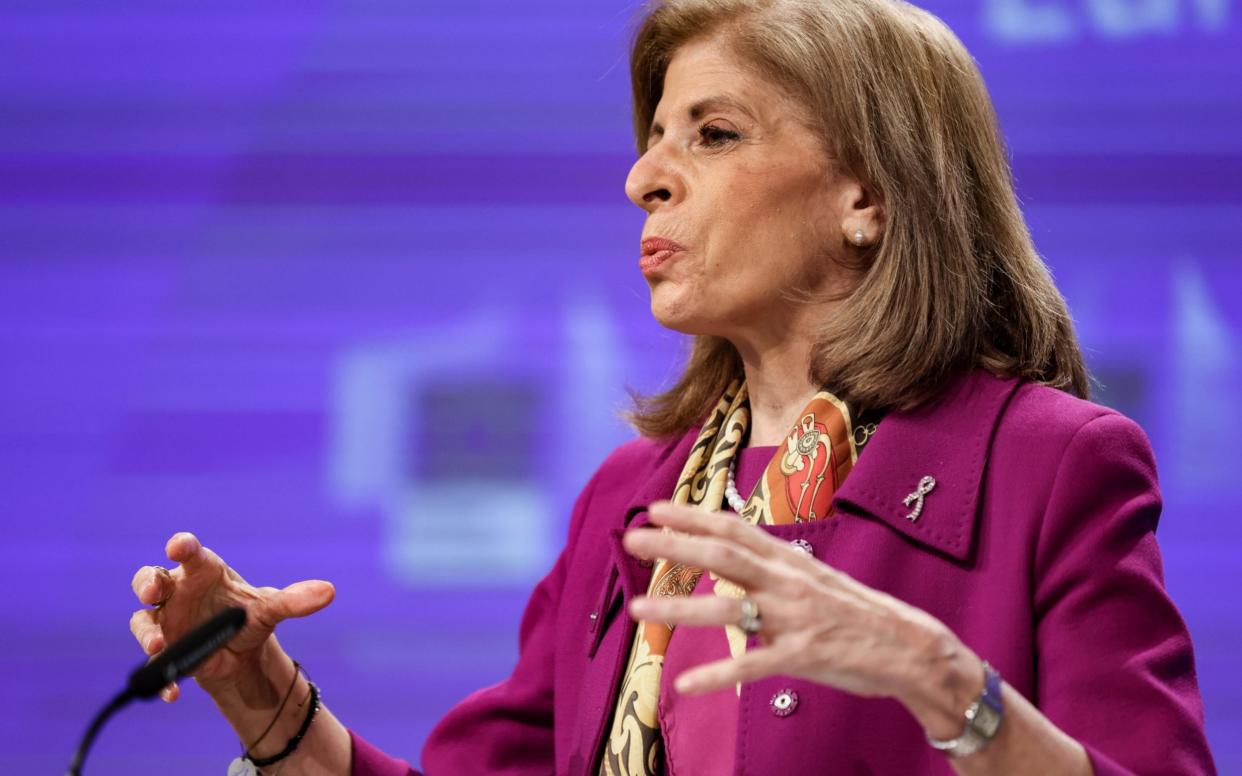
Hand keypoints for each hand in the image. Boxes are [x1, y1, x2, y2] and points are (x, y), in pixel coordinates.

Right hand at [128, 532, 334, 702]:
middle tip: (153, 592)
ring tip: (159, 645)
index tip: (179, 546)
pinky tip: (173, 693)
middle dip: (147, 583)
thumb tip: (329, 591)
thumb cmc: (249, 616)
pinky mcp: (166, 654)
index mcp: (203, 573)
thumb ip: (294, 600)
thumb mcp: (271, 609)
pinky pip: (156, 666)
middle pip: (150, 580)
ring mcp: (166, 623)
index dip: (182, 546)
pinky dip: (162, 679)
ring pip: (142, 621)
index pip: (190, 553)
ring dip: (147, 633)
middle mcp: (178, 593)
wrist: (242, 653)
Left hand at [623, 502, 980, 715]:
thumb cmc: (856, 614)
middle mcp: (788, 582)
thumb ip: (773, 569)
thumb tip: (734, 558)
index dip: (693, 516)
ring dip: (679, 608)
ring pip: (728, 609)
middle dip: (674, 546)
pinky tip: (683, 683)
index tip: (655, 508)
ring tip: (638, 608)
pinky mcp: (803, 655)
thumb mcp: (814, 579)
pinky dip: (716, 674)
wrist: (911, 647)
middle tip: (633, 538)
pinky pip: (752, 665)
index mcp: (789, 561)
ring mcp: (795, 618)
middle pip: (723, 556)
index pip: (733, 529)